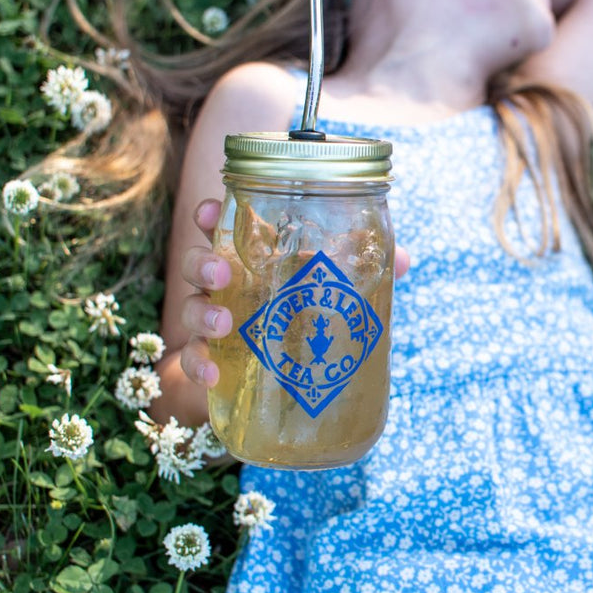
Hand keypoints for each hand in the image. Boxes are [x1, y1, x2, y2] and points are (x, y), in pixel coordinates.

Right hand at [177, 199, 410, 387]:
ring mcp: (214, 324)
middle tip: (223, 274)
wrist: (277, 380)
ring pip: (190, 309)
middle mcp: (226, 287)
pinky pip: (193, 362)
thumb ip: (363, 271)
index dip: (212, 214)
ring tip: (223, 323)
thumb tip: (402, 260)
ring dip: (201, 313)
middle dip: (203, 263)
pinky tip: (213, 375)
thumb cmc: (303, 316)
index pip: (223, 227)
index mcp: (251, 259)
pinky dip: (198, 366)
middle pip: (198, 263)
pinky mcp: (212, 361)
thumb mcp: (333, 291)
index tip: (214, 212)